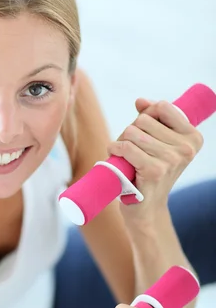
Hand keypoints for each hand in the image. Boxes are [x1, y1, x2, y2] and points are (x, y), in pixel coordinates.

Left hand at [107, 98, 203, 220]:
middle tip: (133, 149)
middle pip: (143, 119)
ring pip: (132, 131)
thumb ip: (153, 117)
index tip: (144, 130)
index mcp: (193, 138)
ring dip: (121, 141)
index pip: (162, 107)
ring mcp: (171, 160)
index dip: (146, 115)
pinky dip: (115, 150)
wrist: (147, 206)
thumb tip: (141, 101)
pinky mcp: (153, 171)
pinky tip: (116, 158)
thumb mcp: (158, 142)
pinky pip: (126, 147)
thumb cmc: (150, 170)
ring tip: (126, 156)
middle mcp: (186, 148)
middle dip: (131, 131)